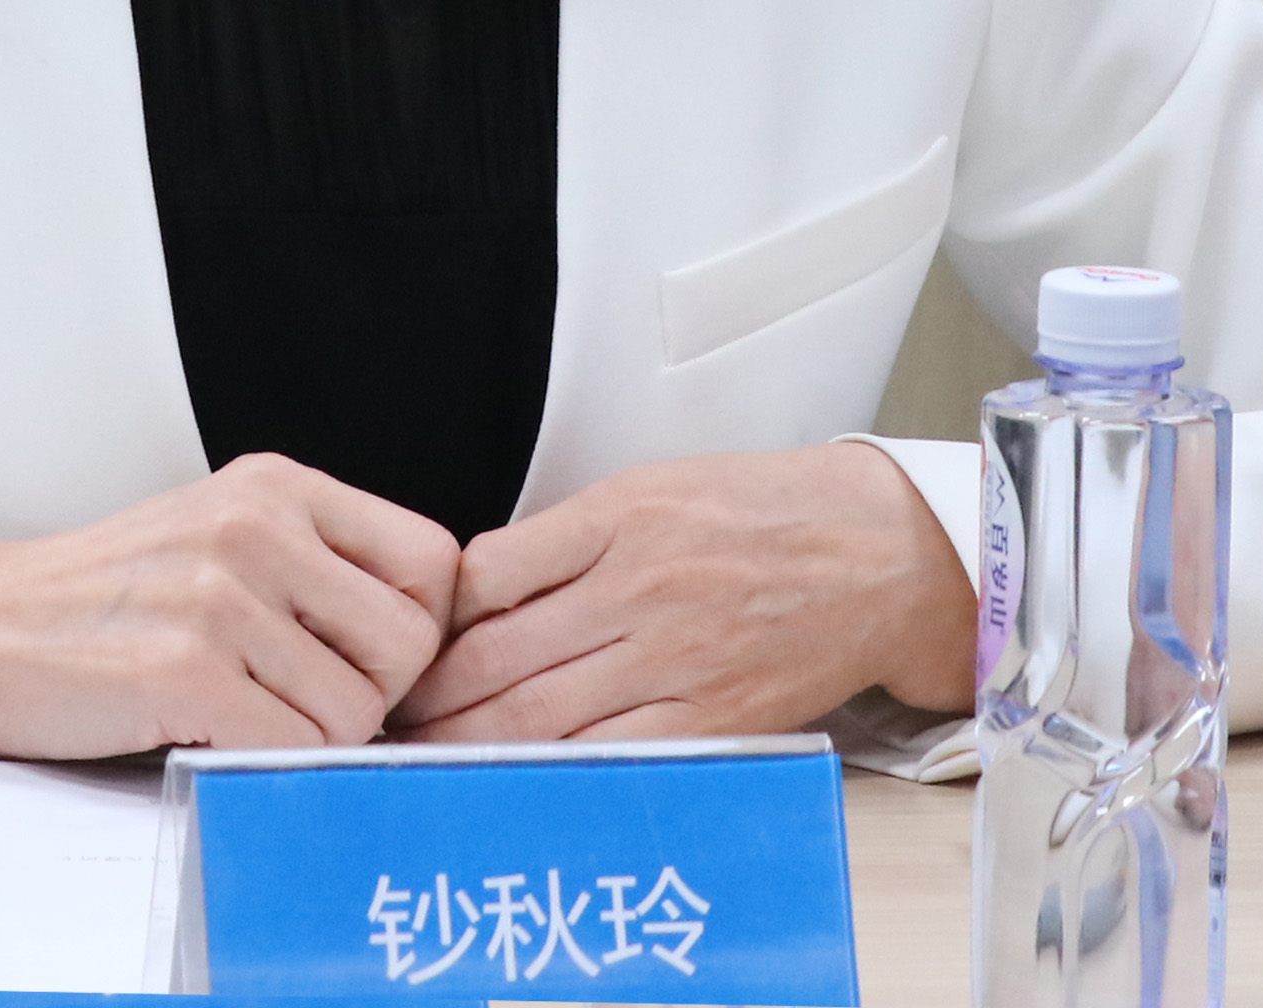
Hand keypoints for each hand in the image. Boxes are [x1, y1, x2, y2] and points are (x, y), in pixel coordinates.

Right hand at [0, 453, 459, 760]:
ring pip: (356, 708)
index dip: (421, 632)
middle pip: (411, 642)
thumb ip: (315, 565)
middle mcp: (256, 526)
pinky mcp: (186, 669)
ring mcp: (220, 595)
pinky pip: (293, 746)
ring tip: (242, 714)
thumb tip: (426, 650)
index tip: (373, 664)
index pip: (434, 561)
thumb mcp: (220, 535)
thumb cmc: (105, 598)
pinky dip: (265, 761)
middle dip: (374, 696)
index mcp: (276, 487)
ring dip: (310, 738)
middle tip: (304, 702)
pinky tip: (210, 733)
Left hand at [391, 441, 973, 742]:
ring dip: (467, 744)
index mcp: (617, 519)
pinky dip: (547, 770)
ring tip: (424, 754)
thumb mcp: (650, 485)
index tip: (406, 637)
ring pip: (537, 718)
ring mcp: (672, 662)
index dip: (432, 616)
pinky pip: (605, 757)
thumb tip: (478, 587)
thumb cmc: (759, 512)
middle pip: (495, 659)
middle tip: (388, 713)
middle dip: (429, 696)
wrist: (875, 554)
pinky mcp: (707, 721)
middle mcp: (638, 591)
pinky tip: (511, 776)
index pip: (486, 573)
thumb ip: (564, 534)